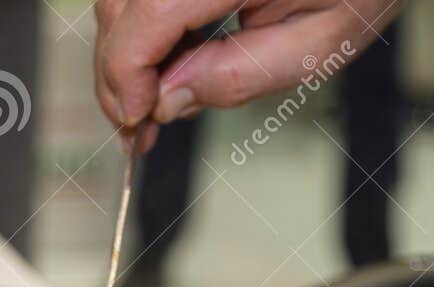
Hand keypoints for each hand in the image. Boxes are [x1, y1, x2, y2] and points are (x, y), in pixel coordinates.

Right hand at [93, 0, 403, 142]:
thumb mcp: (316, 45)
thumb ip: (238, 75)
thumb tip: (167, 102)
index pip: (151, 13)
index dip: (126, 71)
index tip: (135, 119)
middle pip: (121, 5)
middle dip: (117, 71)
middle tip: (136, 128)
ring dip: (125, 51)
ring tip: (153, 100)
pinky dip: (142, 28)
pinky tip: (165, 62)